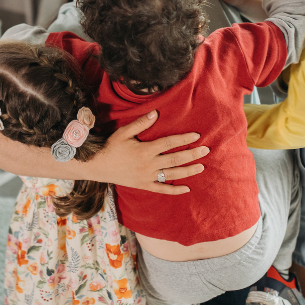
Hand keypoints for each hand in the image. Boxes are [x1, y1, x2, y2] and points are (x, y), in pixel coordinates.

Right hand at [89, 111, 207, 194]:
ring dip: (188, 171)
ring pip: (172, 174)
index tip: (196, 136)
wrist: (97, 167)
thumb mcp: (123, 133)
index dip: (184, 139)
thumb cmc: (110, 147)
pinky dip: (175, 190)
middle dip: (192, 154)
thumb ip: (140, 124)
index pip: (169, 143)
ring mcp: (147, 176)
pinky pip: (162, 189)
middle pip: (175, 159)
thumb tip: (156, 113)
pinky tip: (187, 188)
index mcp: (145, 150)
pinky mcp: (144, 185)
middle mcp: (149, 164)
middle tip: (206, 150)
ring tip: (202, 166)